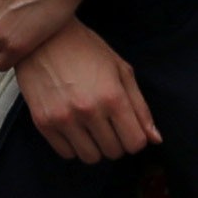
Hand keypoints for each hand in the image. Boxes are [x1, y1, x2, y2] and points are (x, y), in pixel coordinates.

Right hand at [12, 19, 157, 163]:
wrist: (43, 40)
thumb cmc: (87, 51)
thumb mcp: (122, 72)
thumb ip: (140, 108)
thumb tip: (155, 139)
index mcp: (113, 97)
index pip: (135, 143)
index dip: (137, 139)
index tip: (131, 129)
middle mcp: (88, 111)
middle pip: (114, 152)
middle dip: (118, 142)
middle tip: (111, 126)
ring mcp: (63, 119)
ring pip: (90, 157)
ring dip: (97, 147)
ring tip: (93, 129)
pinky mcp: (42, 123)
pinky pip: (66, 154)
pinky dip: (75, 146)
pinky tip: (76, 129)